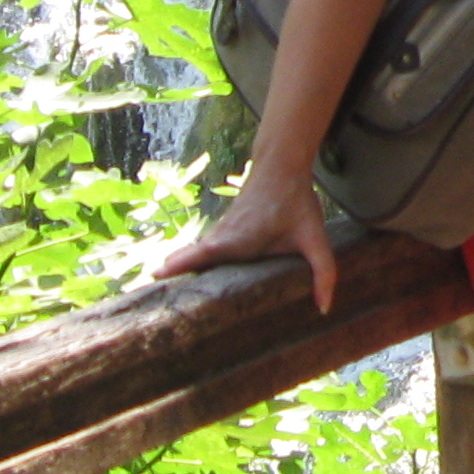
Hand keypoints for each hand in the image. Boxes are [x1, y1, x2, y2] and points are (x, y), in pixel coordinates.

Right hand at [155, 169, 339, 310]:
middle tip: (150, 309)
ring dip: (175, 274)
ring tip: (157, 304)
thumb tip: (324, 307)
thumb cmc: (295, 201)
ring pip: (192, 257)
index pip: (201, 254)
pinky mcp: (220, 234)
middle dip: (170, 282)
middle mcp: (220, 238)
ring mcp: (217, 234)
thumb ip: (323, 270)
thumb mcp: (314, 237)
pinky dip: (186, 266)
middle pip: (188, 261)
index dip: (179, 266)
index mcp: (237, 239)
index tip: (155, 277)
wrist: (281, 165)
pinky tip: (182, 284)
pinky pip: (199, 253)